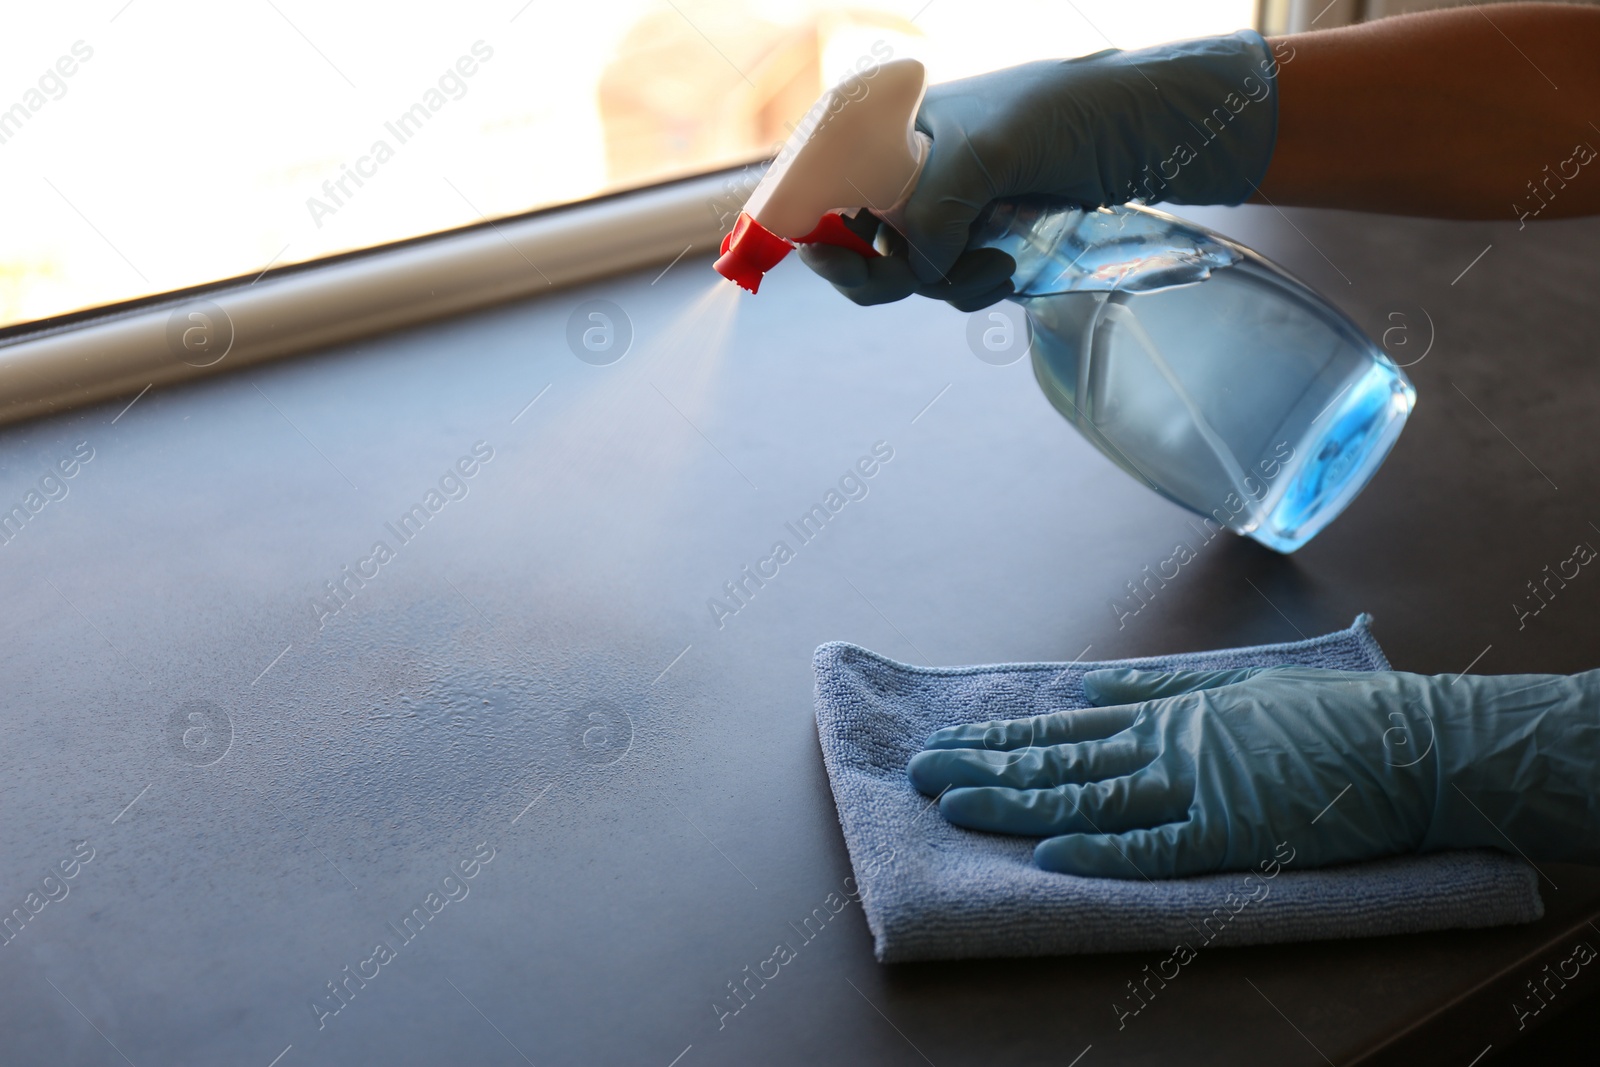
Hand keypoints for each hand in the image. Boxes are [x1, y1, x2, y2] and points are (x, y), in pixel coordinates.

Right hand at [800, 31, 1280, 308]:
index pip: (819, 179)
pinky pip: (949, 283)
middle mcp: (906, 165)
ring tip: (999, 265)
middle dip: (887, 271)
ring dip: (946, 283)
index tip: (821, 255)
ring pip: (907, 273)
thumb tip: (913, 269)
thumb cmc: (1064, 113)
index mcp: (888, 122)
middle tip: (915, 279)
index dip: (808, 222)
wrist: (1149, 129)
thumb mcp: (983, 151)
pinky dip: (972, 288)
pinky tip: (1010, 270)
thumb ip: (930, 208)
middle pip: (855, 242)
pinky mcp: (980, 237)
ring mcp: (945, 205)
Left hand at [907, 665, 1598, 878]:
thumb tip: (1082, 692)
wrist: (1408, 744)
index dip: (998, 740)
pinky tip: (1049, 854)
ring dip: (1019, 801)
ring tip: (956, 804)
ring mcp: (1199, 788)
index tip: (943, 744)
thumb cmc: (1325, 718)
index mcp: (1167, 715)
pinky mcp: (1235, 832)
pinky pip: (1157, 847)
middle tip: (919, 772)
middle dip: (985, 767)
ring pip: (1089, 796)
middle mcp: (1169, 747)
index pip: (1062, 732)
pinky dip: (1104, 850)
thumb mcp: (1232, 685)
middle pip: (1059, 761)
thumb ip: (1155, 689)